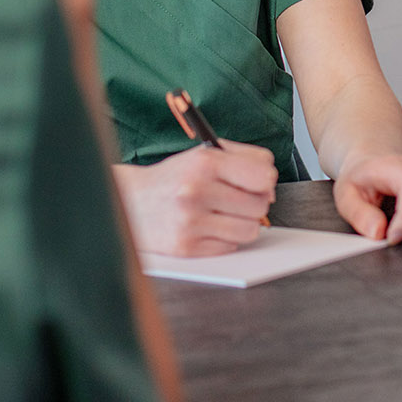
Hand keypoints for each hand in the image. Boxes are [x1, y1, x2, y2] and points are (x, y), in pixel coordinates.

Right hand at [114, 144, 278, 256]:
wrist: (131, 200)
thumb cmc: (175, 177)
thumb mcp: (205, 154)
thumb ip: (245, 158)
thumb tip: (271, 184)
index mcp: (205, 163)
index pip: (263, 175)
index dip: (266, 181)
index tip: (258, 183)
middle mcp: (196, 191)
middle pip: (259, 206)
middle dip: (253, 203)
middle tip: (235, 199)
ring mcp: (191, 222)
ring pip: (249, 230)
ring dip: (241, 223)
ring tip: (223, 214)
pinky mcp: (186, 247)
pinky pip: (230, 247)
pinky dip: (224, 239)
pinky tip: (207, 227)